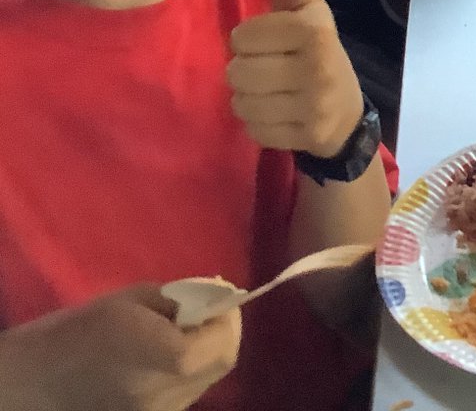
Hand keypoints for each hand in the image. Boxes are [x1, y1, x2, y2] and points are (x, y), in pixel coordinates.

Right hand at [0, 285, 239, 410]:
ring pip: (203, 383)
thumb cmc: (74, 333)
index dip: (228, 318)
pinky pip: (181, 396)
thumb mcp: (131, 300)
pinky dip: (183, 374)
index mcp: (169, 359)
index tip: (218, 299)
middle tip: (205, 313)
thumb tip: (206, 302)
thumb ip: (177, 301)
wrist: (27, 386)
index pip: (224, 343)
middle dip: (221, 335)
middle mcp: (169, 396)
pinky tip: (160, 358)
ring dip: (203, 355)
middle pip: (220, 366)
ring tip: (180, 334)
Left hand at [227, 0, 363, 158]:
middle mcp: (317, 65)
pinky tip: (278, 114)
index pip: (242, 36)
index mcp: (315, 28)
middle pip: (237, 72)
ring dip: (249, 99)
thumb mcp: (309, 12)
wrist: (345, 112)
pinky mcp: (307, 135)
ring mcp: (315, 103)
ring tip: (272, 92)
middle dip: (246, 71)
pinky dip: (259, 124)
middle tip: (269, 70)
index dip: (249, 40)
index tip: (271, 42)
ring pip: (241, 103)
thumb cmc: (315, 51)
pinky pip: (254, 130)